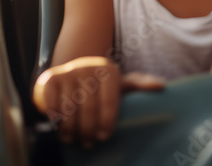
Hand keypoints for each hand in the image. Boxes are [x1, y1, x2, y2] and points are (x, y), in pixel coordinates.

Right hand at [33, 57, 163, 146]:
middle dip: (88, 129)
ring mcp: (68, 71)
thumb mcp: (120, 83)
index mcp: (108, 69)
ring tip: (73, 139)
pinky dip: (55, 118)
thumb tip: (161, 87)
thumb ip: (140, 84)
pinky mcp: (50, 78)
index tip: (104, 137)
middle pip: (89, 107)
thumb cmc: (100, 85)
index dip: (107, 121)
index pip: (110, 100)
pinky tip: (59, 127)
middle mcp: (88, 67)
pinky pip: (52, 103)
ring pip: (70, 107)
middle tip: (89, 143)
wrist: (70, 74)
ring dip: (70, 128)